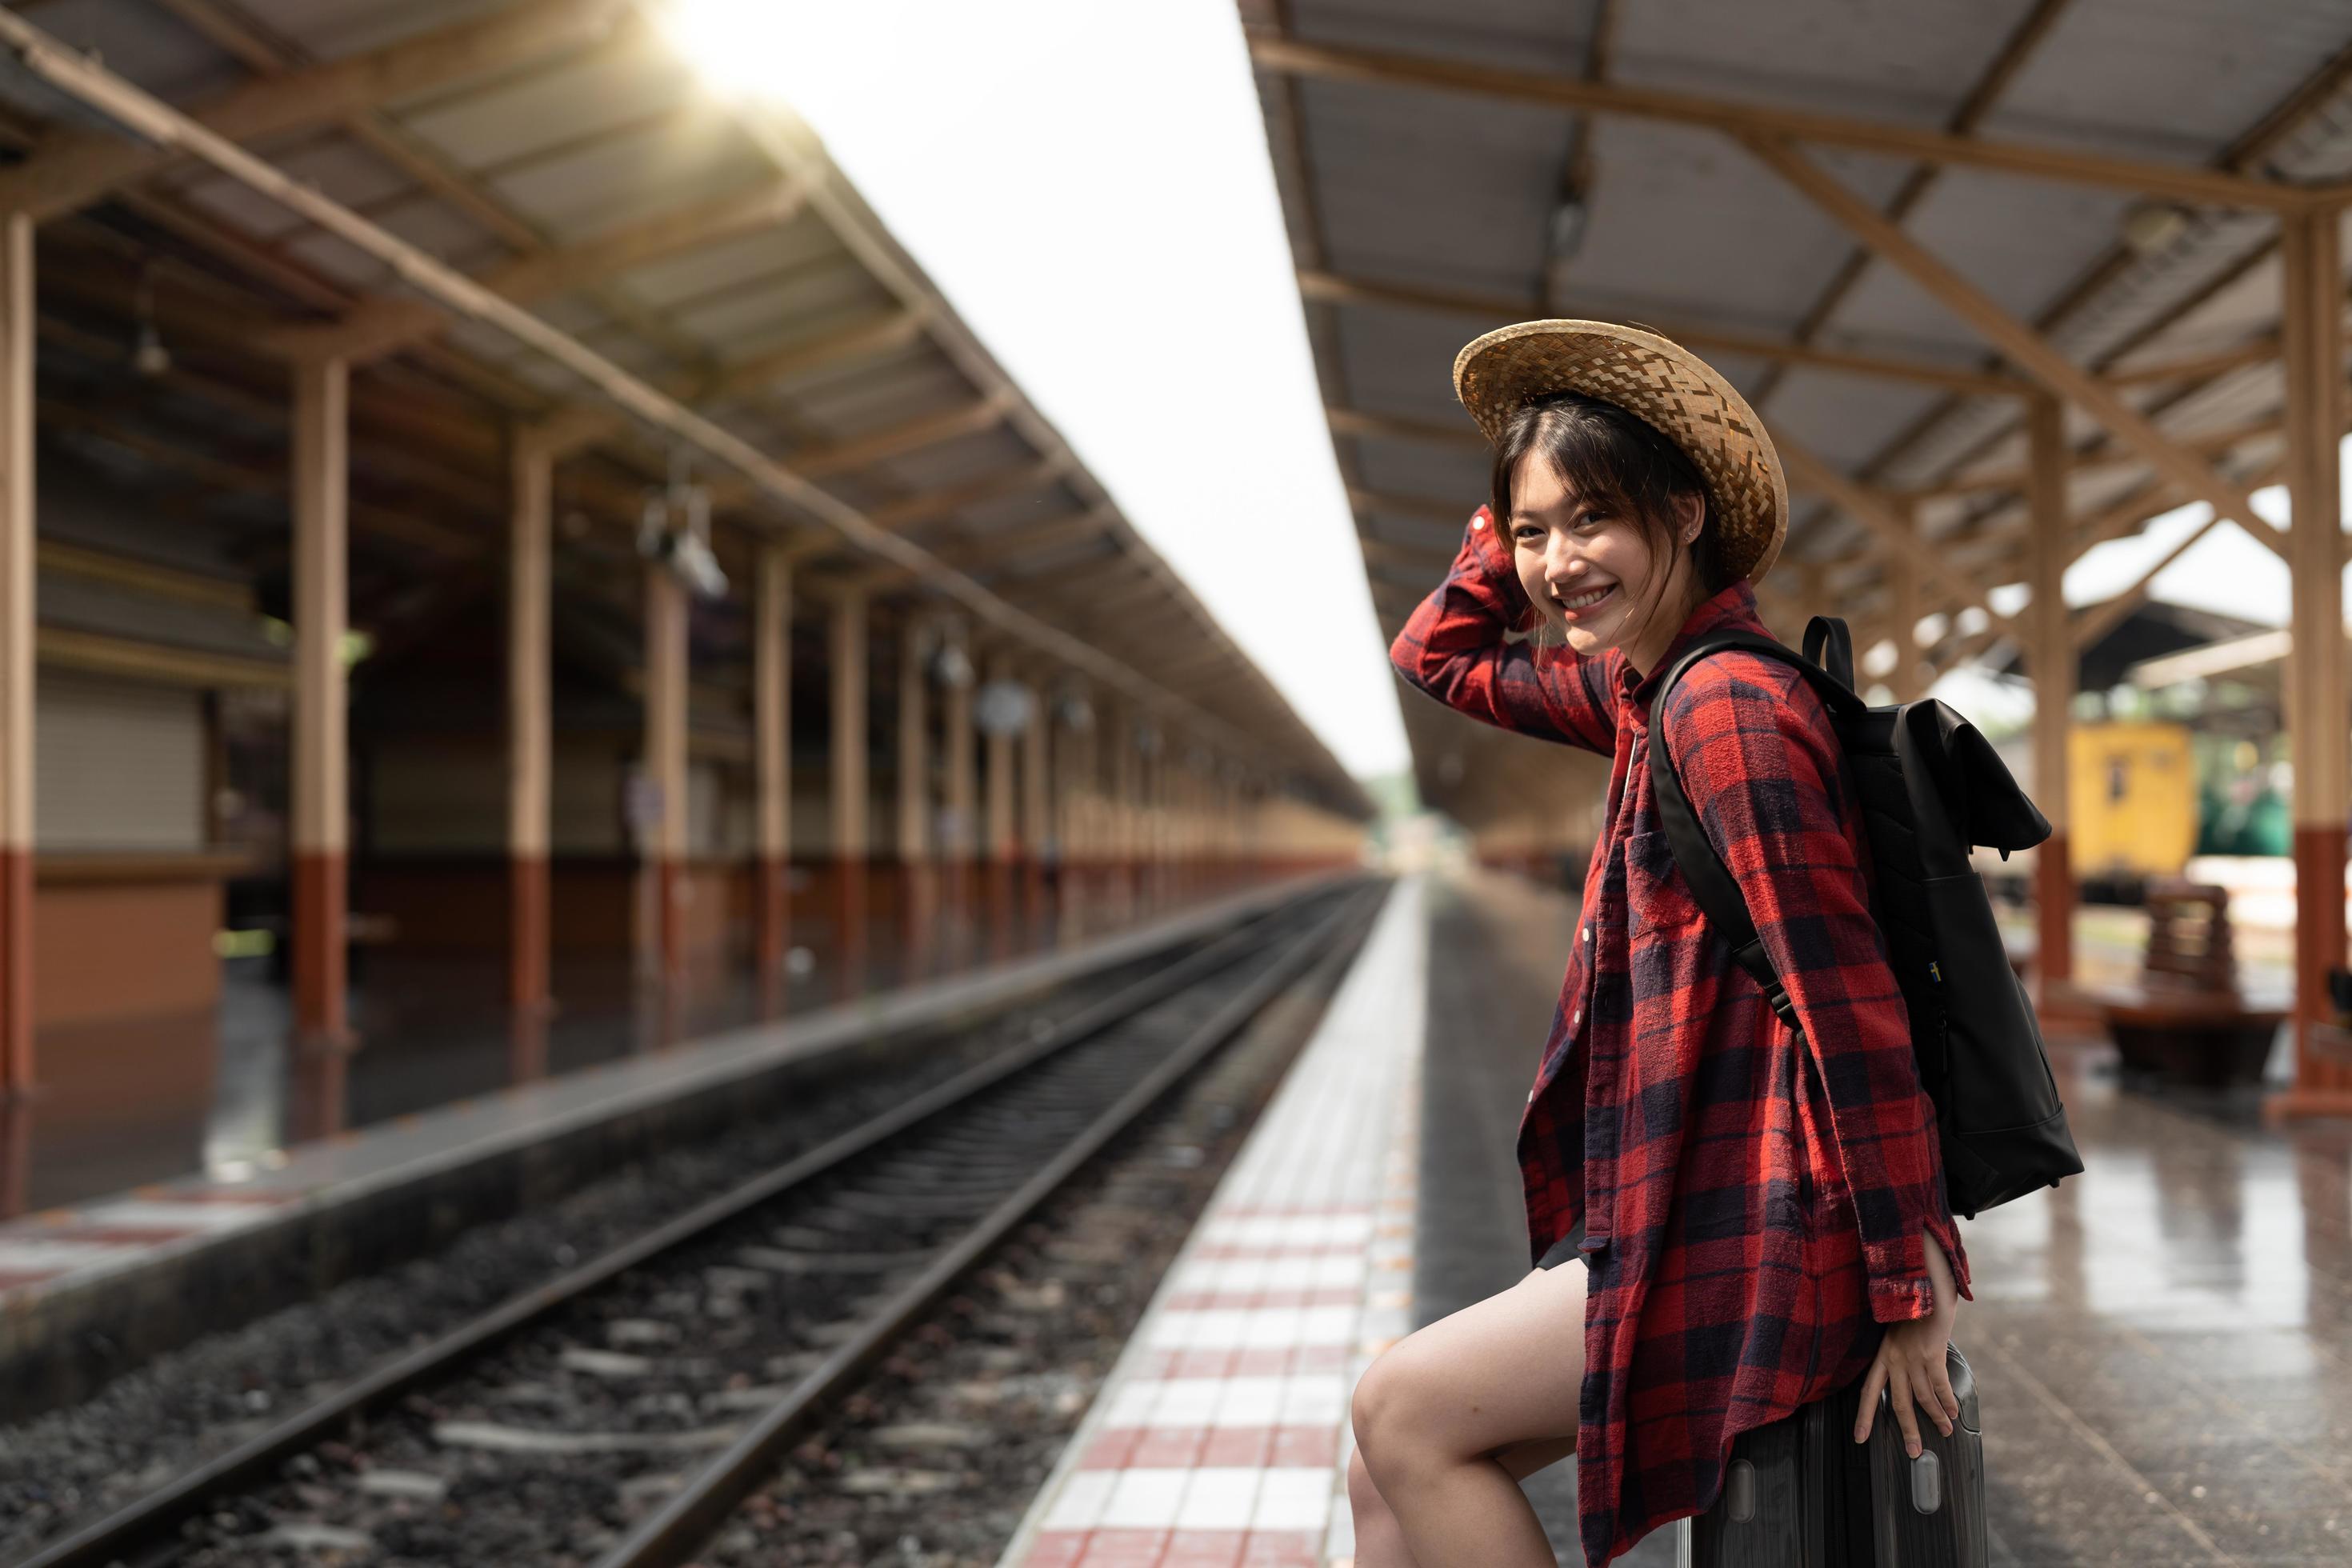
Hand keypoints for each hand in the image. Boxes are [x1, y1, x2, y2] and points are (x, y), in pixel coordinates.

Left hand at [1853, 1230, 1959, 1457]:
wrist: (1922, 1281)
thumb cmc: (1914, 1308)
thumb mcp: (1899, 1332)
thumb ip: (1900, 1352)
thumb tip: (1910, 1374)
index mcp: (1881, 1354)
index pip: (1867, 1390)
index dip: (1864, 1416)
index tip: (1860, 1439)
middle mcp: (1892, 1357)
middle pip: (1896, 1402)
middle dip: (1907, 1430)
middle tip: (1914, 1452)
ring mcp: (1910, 1355)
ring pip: (1921, 1397)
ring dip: (1935, 1418)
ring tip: (1944, 1432)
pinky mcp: (1930, 1351)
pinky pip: (1939, 1384)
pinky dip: (1947, 1402)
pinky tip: (1953, 1413)